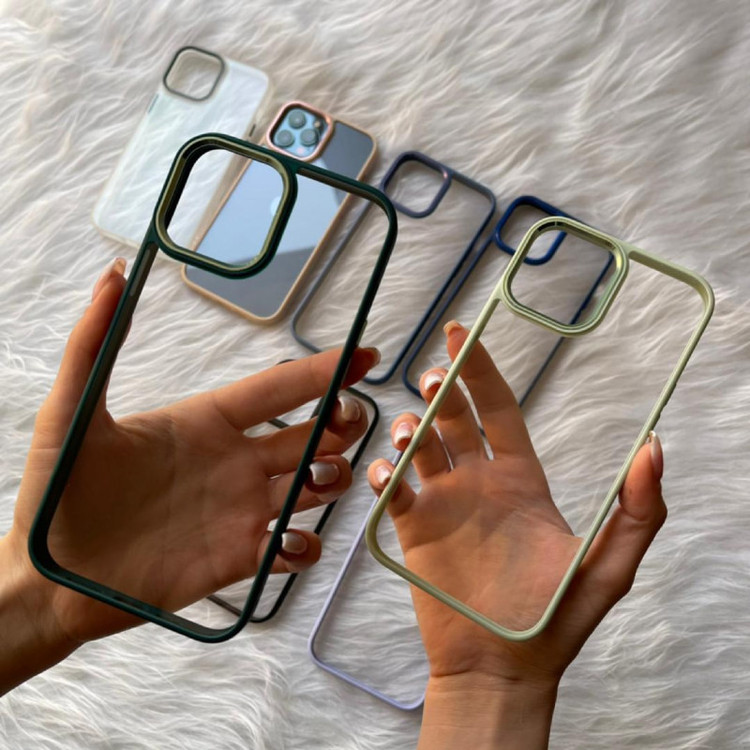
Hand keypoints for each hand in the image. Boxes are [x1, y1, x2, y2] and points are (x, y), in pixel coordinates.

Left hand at [1, 257, 377, 692]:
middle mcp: (236, 462)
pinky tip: (284, 543)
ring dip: (332, 478)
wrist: (49, 581)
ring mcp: (242, 511)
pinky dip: (305, 546)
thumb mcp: (72, 414)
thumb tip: (112, 273)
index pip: (279, 389)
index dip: (323, 370)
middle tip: (344, 422)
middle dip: (342, 424)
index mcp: (207, 422)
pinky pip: (294, 551)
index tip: (365, 354)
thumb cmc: (56, 494)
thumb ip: (94, 344)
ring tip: (316, 479)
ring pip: (316, 487)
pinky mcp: (241, 559)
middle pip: (313, 434)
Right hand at [368, 321, 664, 748]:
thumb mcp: (608, 563)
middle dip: (442, 389)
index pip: (496, 410)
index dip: (481, 371)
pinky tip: (391, 475)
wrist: (503, 665)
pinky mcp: (413, 530)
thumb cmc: (555, 617)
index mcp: (519, 479)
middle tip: (435, 376)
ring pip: (418, 445)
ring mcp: (442, 504)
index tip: (462, 334)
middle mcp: (477, 482)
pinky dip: (386, 475)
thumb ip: (638, 510)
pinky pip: (394, 490)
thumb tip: (655, 447)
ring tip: (412, 431)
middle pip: (453, 418)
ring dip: (411, 427)